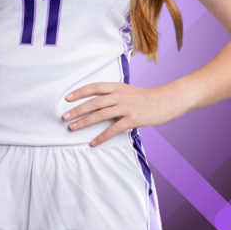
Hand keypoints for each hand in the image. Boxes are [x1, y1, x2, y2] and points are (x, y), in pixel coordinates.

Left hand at [62, 82, 179, 146]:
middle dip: (77, 109)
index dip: (80, 92)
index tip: (67, 98)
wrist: (167, 101)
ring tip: (72, 128)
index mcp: (118, 86)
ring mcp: (126, 107)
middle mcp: (120, 95)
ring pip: (100, 115)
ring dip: (84, 122)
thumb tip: (98, 102)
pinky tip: (93, 142)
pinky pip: (113, 129)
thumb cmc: (146, 97)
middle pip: (94, 102)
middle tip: (64, 117)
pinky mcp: (132, 119)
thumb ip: (114, 95)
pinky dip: (102, 137)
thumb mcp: (129, 91)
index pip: (94, 87)